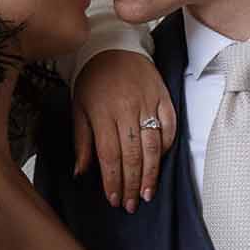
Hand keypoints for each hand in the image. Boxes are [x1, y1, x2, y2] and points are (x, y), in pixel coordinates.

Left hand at [72, 50, 177, 211]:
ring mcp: (148, 103)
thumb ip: (82, 141)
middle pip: (132, 155)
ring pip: (152, 145)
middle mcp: (126, 110)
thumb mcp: (79, 107)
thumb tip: (81, 173)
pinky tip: (161, 162)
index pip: (109, 156)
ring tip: (147, 193)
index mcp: (102, 113)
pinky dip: (167, 146)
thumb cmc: (93, 79)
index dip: (113, 181)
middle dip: (132, 184)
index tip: (114, 200)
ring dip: (151, 173)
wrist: (114, 45)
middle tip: (131, 205)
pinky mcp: (164, 97)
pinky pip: (170, 127)